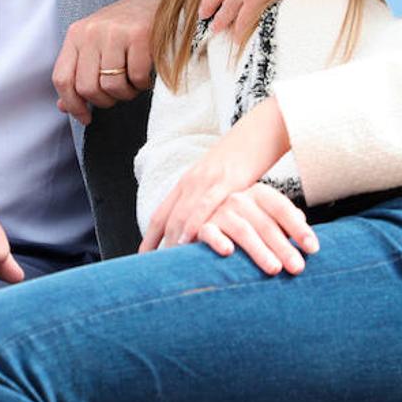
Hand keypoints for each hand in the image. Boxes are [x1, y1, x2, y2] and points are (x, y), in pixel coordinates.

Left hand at [52, 0, 164, 125]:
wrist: (155, 0)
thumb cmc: (123, 28)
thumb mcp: (94, 44)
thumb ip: (78, 72)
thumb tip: (64, 106)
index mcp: (76, 34)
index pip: (62, 78)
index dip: (72, 104)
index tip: (85, 117)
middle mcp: (91, 32)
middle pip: (87, 88)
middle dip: (104, 101)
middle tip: (117, 95)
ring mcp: (115, 32)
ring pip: (112, 86)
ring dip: (125, 94)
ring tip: (132, 85)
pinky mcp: (139, 35)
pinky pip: (136, 77)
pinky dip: (142, 85)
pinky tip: (145, 76)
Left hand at [140, 97, 291, 250]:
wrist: (259, 132)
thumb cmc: (241, 160)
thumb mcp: (217, 181)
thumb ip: (206, 202)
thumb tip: (202, 230)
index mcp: (187, 182)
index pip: (161, 215)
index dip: (150, 239)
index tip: (142, 259)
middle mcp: (192, 181)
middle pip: (168, 218)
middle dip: (159, 245)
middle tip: (154, 270)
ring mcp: (207, 180)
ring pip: (182, 214)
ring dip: (172, 240)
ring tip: (167, 264)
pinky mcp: (225, 181)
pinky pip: (204, 205)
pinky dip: (193, 224)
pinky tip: (188, 240)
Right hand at [197, 184, 318, 274]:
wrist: (204, 224)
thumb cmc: (246, 226)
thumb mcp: (265, 219)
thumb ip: (284, 220)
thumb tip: (302, 219)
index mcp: (259, 194)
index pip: (282, 208)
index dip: (299, 228)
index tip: (313, 248)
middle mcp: (240, 199)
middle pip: (266, 223)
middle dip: (284, 246)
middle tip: (298, 267)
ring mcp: (221, 212)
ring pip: (243, 230)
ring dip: (259, 250)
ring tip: (274, 269)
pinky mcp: (203, 227)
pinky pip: (210, 233)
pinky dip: (218, 241)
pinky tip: (228, 252)